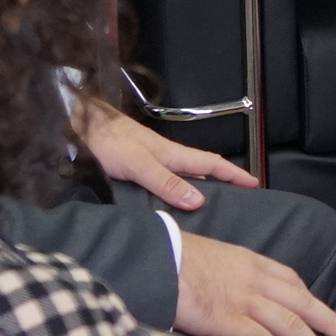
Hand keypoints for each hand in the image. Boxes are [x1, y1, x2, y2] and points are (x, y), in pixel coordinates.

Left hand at [77, 97, 256, 209]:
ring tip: (210, 206)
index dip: (234, 173)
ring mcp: (153, 161)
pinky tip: (171, 202)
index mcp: (173, 155)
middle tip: (239, 198)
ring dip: (200, 187)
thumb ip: (166, 182)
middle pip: (202, 170)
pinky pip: (167, 181)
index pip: (212, 164)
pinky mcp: (138, 166)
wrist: (81, 128)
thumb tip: (199, 201)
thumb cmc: (109, 143)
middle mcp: (167, 157)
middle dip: (223, 181)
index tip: (255, 183)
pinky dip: (177, 190)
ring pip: (185, 176)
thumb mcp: (139, 164)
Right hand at [178, 233, 335, 335]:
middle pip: (304, 304)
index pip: (293, 282)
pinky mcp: (230, 319)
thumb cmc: (174, 259)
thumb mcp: (212, 258)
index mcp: (253, 262)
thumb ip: (230, 275)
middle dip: (331, 322)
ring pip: (293, 325)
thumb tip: (232, 292)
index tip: (328, 314)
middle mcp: (257, 279)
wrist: (156, 258)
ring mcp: (246, 300)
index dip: (313, 301)